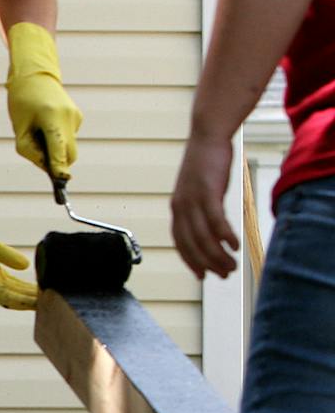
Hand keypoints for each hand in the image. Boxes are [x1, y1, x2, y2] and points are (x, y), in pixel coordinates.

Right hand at [0, 206, 39, 309]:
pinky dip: (19, 283)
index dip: (28, 303)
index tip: (47, 303)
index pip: (10, 298)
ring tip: (47, 295)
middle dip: (31, 300)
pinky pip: (6, 280)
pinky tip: (32, 284)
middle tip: (53, 301)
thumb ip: (7, 255)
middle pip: (11, 297)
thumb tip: (26, 266)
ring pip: (9, 290)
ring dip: (26, 293)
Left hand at [5, 22, 82, 180]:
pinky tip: (45, 124)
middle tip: (39, 158)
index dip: (58, 168)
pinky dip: (58, 138)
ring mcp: (76, 117)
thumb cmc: (21, 102)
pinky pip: (68, 136)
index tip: (61, 182)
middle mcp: (69, 118)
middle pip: (70, 154)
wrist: (33, 75)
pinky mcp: (77, 116)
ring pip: (69, 146)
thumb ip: (30, 150)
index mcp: (53, 119)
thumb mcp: (19, 128)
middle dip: (57, 162)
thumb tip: (47, 168)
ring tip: (37, 133)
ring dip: (56, 149)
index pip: (59, 150)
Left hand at [171, 134, 238, 278]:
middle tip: (225, 274)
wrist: (207, 137)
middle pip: (192, 244)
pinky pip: (215, 220)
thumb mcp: (201, 191)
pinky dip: (224, 235)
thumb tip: (212, 229)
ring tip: (232, 266)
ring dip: (218, 255)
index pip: (180, 242)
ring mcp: (193, 199)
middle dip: (207, 263)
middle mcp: (181, 206)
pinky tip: (235, 246)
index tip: (202, 275)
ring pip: (203, 237)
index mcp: (177, 208)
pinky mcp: (207, 191)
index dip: (191, 261)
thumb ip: (202, 210)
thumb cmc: (207, 165)